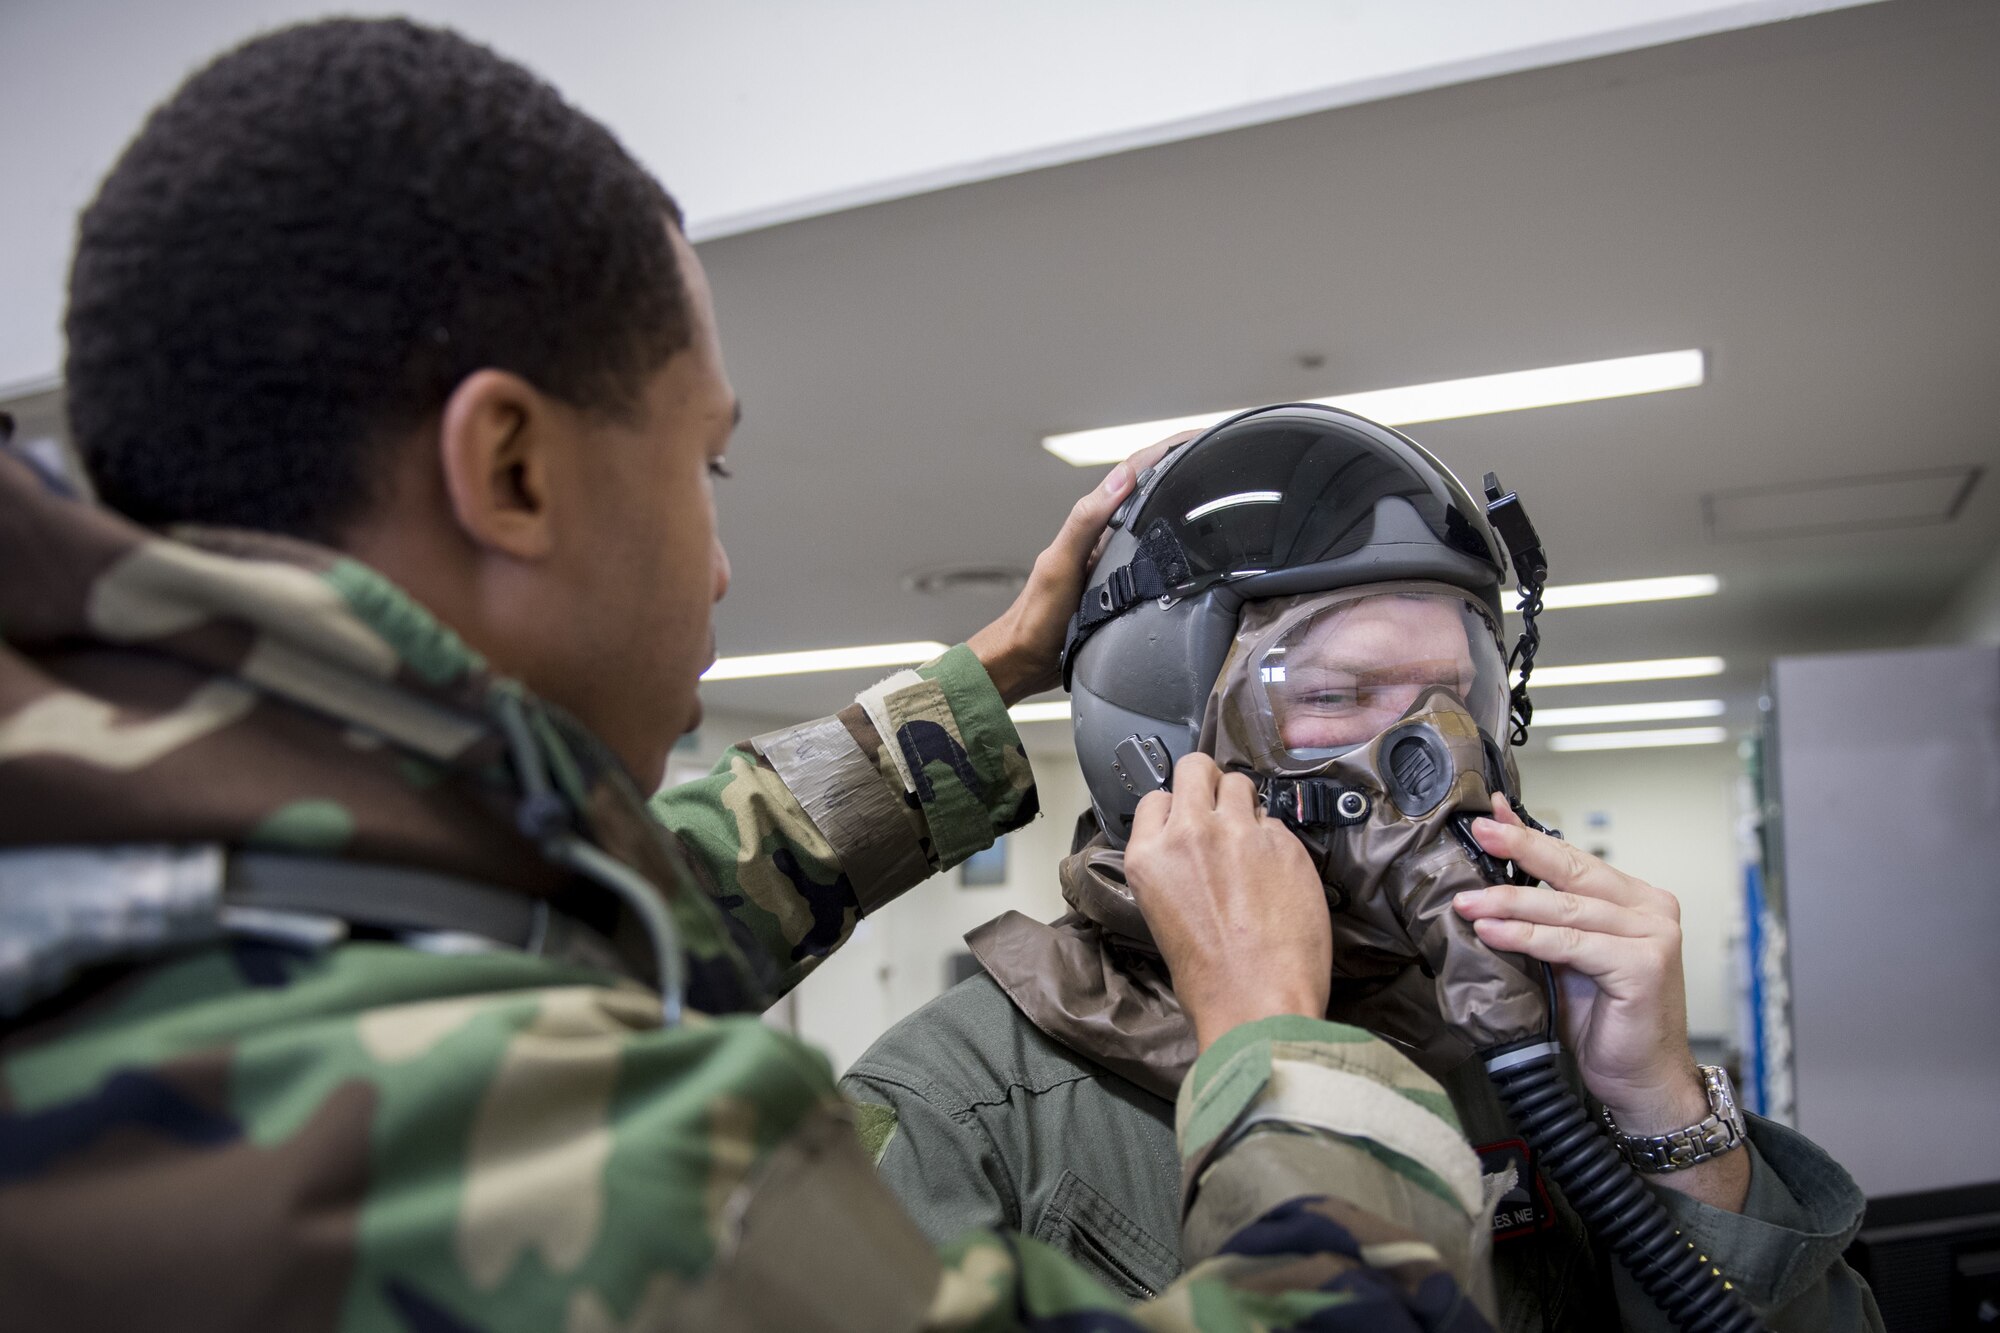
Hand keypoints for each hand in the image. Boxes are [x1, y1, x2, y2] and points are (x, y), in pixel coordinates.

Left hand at [968, 432, 1195, 704]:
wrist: (1024, 661)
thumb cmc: (1036, 617)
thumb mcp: (1061, 563)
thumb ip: (1087, 520)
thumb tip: (1123, 478)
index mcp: (1093, 524)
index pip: (1136, 473)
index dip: (1168, 450)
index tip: (1202, 436)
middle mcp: (1107, 539)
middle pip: (1153, 493)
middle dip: (1186, 470)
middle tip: (1222, 456)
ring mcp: (1116, 563)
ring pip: (1157, 524)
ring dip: (1184, 504)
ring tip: (1220, 492)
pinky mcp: (1123, 591)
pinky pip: (1157, 559)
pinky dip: (1178, 547)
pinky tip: (1198, 554)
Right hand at [1123, 754, 1331, 1051]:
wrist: (1257, 1004)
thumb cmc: (1209, 978)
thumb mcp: (1160, 914)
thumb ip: (1170, 866)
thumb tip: (1189, 849)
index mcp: (1149, 856)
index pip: (1155, 799)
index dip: (1173, 809)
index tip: (1184, 821)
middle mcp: (1190, 833)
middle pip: (1196, 767)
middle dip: (1206, 780)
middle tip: (1217, 803)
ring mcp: (1240, 833)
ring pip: (1241, 783)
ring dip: (1243, 804)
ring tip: (1250, 838)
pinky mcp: (1285, 843)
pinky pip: (1277, 822)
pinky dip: (1276, 840)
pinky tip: (1277, 873)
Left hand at [1452, 796, 1746, 1209]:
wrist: (1641, 1082)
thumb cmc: (1604, 1022)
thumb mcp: (1563, 956)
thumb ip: (1539, 914)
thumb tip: (1493, 874)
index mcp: (1635, 900)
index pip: (1574, 860)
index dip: (1528, 838)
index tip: (1490, 816)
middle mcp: (1651, 910)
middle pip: (1573, 871)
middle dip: (1519, 850)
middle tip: (1479, 835)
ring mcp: (1653, 936)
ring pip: (1567, 908)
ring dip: (1510, 903)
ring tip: (1466, 901)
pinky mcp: (1643, 966)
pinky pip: (1572, 944)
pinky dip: (1528, 938)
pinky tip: (1493, 933)